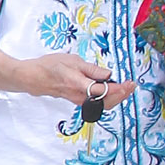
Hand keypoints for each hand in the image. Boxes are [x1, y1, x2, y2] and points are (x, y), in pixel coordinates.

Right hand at [17, 55, 135, 109]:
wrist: (33, 77)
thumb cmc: (50, 66)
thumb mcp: (72, 60)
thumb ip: (91, 69)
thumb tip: (108, 74)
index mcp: (77, 84)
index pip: (101, 91)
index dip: (117, 89)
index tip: (128, 84)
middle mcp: (79, 96)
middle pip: (105, 102)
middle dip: (121, 95)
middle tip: (131, 85)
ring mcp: (78, 100)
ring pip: (102, 104)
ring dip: (116, 97)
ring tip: (127, 88)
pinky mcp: (77, 100)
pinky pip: (96, 103)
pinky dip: (108, 98)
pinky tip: (114, 91)